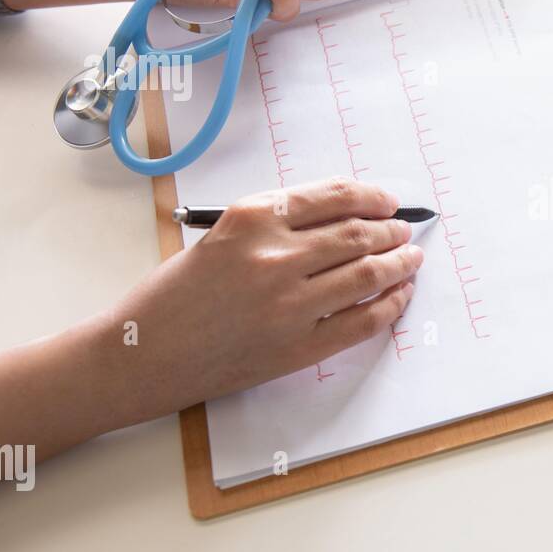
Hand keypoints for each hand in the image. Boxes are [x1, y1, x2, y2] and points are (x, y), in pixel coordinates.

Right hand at [0, 178, 423, 509]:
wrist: (140, 355)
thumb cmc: (173, 294)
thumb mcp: (219, 236)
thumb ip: (275, 225)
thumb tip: (340, 219)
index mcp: (253, 217)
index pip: (332, 196)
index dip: (370, 197)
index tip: (388, 203)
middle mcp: (275, 255)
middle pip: (356, 234)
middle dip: (391, 231)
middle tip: (405, 232)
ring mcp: (290, 303)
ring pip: (367, 274)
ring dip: (399, 264)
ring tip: (411, 260)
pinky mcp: (298, 346)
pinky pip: (362, 321)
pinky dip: (389, 306)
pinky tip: (398, 297)